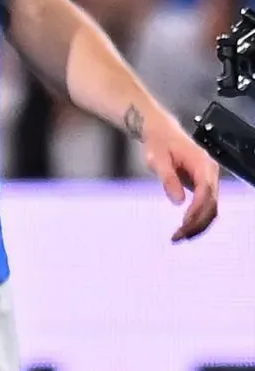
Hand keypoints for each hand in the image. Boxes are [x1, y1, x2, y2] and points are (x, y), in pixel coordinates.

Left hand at [140, 110, 220, 240]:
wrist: (162, 134)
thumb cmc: (159, 145)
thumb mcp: (158, 160)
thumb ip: (168, 179)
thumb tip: (178, 201)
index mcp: (203, 164)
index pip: (205, 192)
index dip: (196, 210)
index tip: (184, 223)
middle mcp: (211, 173)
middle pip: (212, 204)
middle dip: (197, 223)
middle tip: (178, 237)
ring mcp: (209, 180)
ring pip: (211, 208)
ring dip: (198, 225)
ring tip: (180, 237)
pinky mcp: (203, 186)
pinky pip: (205, 206)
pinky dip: (197, 219)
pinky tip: (185, 229)